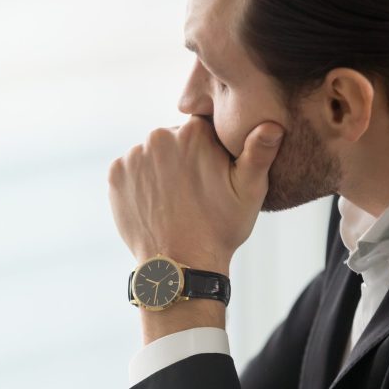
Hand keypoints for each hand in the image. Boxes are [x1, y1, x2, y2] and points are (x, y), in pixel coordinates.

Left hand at [108, 116, 283, 273]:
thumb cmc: (219, 229)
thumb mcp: (249, 191)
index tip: (210, 172)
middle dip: (181, 157)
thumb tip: (273, 124)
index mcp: (194, 132)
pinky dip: (139, 182)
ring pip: (150, 154)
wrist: (180, 265)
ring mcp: (133, 156)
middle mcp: (159, 137)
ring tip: (173, 198)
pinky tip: (155, 202)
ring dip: (159, 169)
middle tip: (193, 189)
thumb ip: (260, 152)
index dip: (207, 148)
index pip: (200, 126)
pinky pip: (129, 169)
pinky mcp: (116, 175)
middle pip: (173, 138)